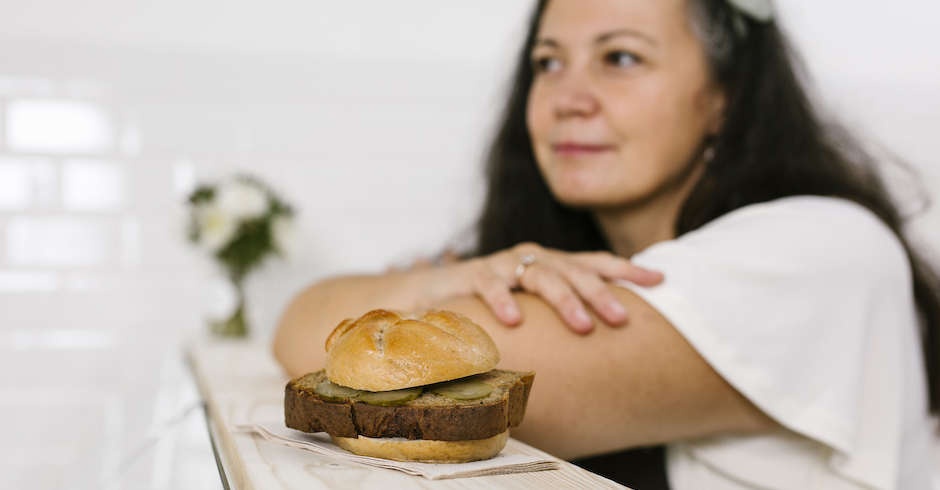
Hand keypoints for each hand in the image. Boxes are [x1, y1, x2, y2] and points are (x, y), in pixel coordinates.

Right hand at [436, 243, 662, 333]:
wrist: (434, 292)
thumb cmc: (494, 304)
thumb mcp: (533, 305)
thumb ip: (563, 313)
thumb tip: (609, 338)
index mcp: (553, 265)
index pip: (596, 263)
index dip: (627, 270)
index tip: (660, 280)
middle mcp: (533, 259)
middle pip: (575, 271)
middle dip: (601, 294)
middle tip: (622, 319)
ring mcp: (504, 264)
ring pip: (541, 275)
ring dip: (565, 300)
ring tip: (583, 326)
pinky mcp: (473, 274)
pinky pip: (491, 285)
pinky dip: (503, 300)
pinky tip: (515, 320)